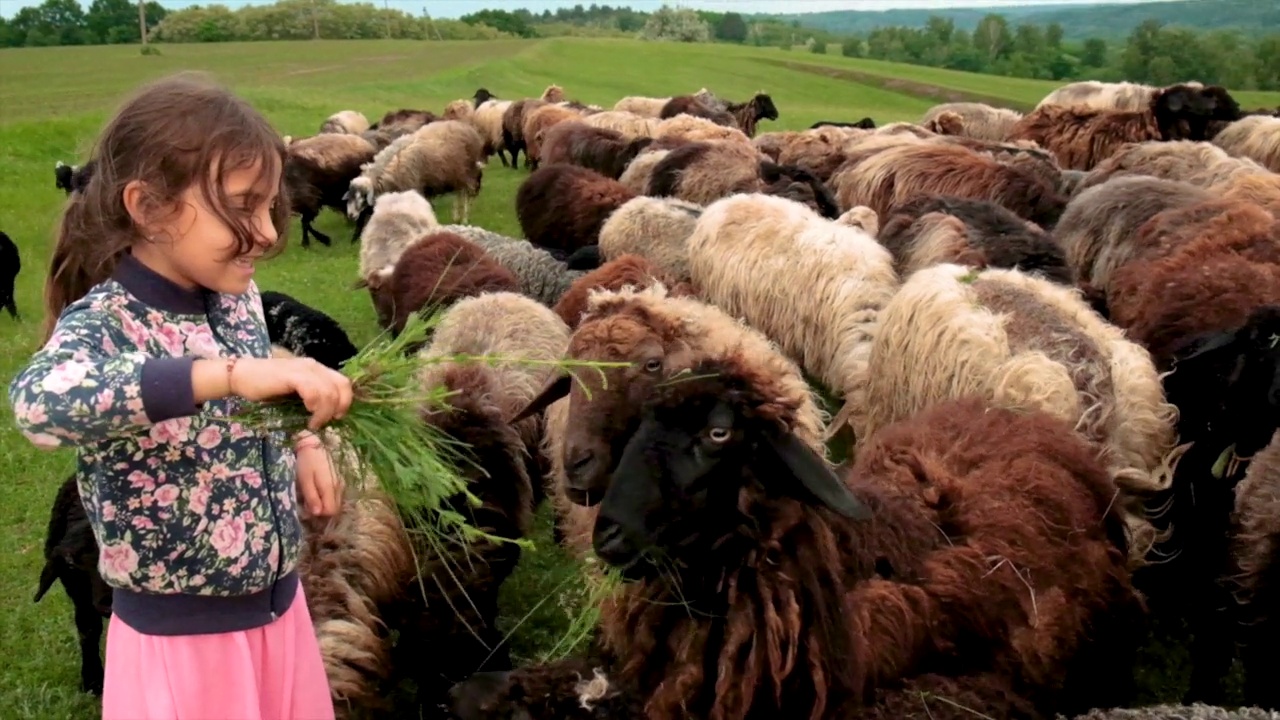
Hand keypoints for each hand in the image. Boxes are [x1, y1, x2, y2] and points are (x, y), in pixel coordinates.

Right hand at [226, 357, 353, 430]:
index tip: (336, 417)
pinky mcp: (293, 375)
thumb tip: (327, 417)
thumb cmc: (267, 389)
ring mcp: (304, 369)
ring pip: (329, 391)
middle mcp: (314, 366)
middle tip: (328, 422)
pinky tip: (308, 416)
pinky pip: (314, 390)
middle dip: (340, 407)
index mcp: (317, 369)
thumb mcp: (296, 395)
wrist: (241, 377)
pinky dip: (315, 406)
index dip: (345, 401)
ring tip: (313, 423)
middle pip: (342, 385)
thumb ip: (312, 399)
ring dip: (325, 412)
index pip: (343, 383)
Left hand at [294, 431, 341, 517]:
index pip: (331, 511)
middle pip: (335, 508)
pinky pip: (337, 495)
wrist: (313, 444)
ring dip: (325, 503)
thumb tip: (318, 514)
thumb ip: (312, 497)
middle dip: (323, 509)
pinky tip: (319, 489)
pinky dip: (328, 496)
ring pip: (336, 502)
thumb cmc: (307, 462)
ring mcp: (341, 483)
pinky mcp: (340, 479)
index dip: (319, 513)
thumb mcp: (305, 480)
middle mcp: (339, 487)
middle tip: (310, 502)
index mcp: (330, 488)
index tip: (309, 507)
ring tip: (314, 494)